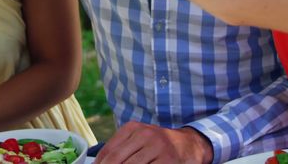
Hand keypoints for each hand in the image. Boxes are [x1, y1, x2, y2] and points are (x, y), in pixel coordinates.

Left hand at [95, 122, 212, 163]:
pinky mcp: (168, 161)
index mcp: (133, 128)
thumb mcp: (139, 139)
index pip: (108, 151)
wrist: (189, 144)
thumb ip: (120, 149)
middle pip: (116, 160)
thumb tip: (99, 163)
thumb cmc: (158, 144)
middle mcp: (145, 135)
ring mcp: (158, 148)